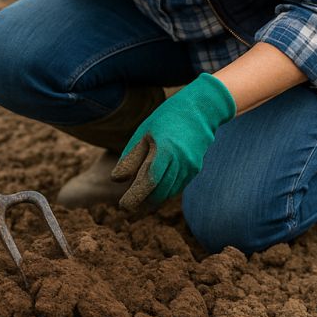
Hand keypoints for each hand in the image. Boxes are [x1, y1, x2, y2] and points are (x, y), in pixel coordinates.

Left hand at [111, 73, 235, 210]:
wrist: (200, 110)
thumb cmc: (166, 118)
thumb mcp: (144, 132)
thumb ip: (131, 157)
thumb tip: (116, 180)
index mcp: (165, 150)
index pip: (148, 181)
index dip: (135, 197)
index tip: (123, 206)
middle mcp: (180, 162)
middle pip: (159, 192)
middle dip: (142, 200)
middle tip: (126, 203)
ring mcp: (191, 167)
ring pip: (168, 193)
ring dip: (153, 196)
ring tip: (139, 193)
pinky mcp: (196, 169)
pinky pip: (177, 187)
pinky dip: (165, 189)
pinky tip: (156, 184)